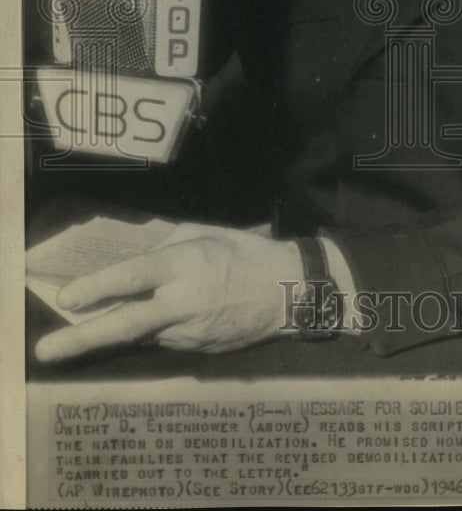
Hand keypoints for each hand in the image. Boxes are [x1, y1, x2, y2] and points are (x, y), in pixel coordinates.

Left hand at [35, 231, 302, 361]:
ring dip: (123, 328)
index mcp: (186, 265)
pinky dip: (156, 330)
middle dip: (82, 339)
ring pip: (141, 335)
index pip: (134, 276)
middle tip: (46, 351)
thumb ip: (165, 249)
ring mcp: (191, 333)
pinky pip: (165, 340)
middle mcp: (184, 302)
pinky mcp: (198, 352)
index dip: (98, 287)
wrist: (289, 291)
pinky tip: (168, 317)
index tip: (66, 298)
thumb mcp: (204, 235)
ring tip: (116, 322)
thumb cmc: (245, 253)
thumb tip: (132, 269)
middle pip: (126, 324)